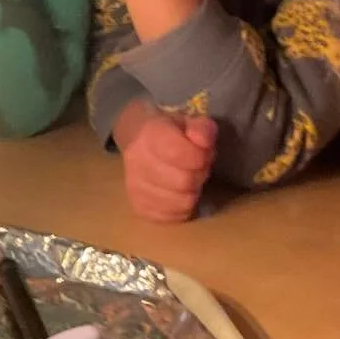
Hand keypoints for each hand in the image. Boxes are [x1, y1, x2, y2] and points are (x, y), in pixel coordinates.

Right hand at [117, 106, 216, 221]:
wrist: (138, 138)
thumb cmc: (170, 130)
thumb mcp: (188, 120)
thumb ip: (201, 129)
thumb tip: (204, 142)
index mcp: (149, 135)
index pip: (179, 153)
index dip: (200, 157)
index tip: (203, 153)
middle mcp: (137, 161)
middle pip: (183, 181)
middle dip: (199, 175)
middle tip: (199, 168)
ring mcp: (135, 186)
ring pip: (180, 202)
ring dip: (193, 193)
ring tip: (189, 180)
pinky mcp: (138, 206)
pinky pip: (171, 217)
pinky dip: (182, 208)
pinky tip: (180, 194)